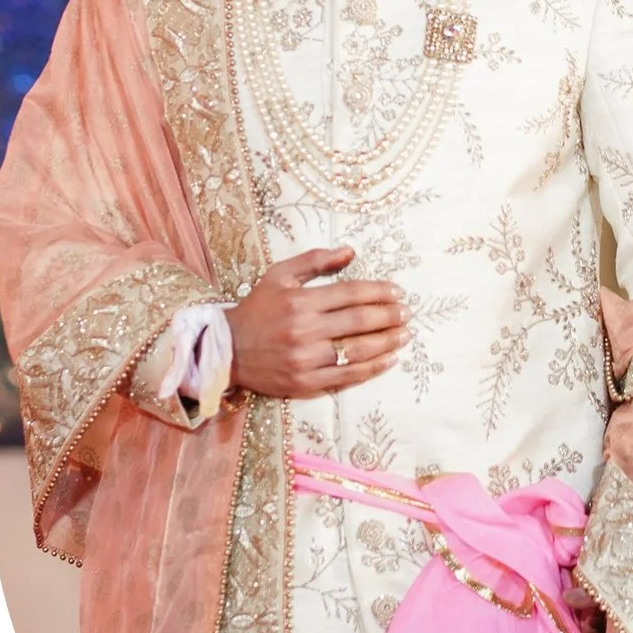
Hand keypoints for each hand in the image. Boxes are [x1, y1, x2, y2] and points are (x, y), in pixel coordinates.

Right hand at [223, 247, 409, 398]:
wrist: (224, 350)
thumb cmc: (257, 310)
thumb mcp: (279, 276)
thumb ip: (315, 261)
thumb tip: (351, 251)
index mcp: (300, 302)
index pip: (351, 293)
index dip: (380, 292)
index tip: (398, 292)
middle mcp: (304, 330)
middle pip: (360, 321)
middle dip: (390, 316)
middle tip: (408, 313)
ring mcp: (305, 359)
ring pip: (358, 350)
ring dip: (388, 342)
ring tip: (405, 334)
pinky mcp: (305, 382)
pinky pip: (348, 375)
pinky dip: (373, 367)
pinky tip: (390, 359)